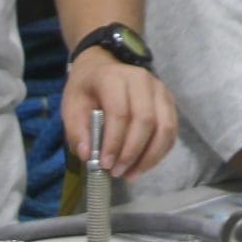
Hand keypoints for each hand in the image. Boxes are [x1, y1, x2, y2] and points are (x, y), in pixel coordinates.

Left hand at [66, 48, 176, 178]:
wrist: (103, 67)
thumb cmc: (87, 89)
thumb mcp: (71, 106)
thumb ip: (76, 131)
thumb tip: (88, 156)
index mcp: (113, 78)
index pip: (120, 112)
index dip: (114, 141)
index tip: (104, 164)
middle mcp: (142, 80)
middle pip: (146, 120)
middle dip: (132, 152)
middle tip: (117, 172)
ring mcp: (160, 90)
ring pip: (165, 127)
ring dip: (150, 156)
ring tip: (131, 174)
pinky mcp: (169, 102)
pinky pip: (171, 132)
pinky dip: (159, 153)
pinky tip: (142, 165)